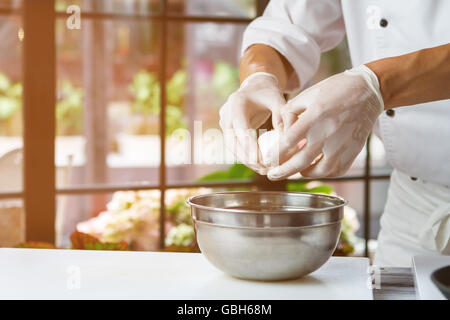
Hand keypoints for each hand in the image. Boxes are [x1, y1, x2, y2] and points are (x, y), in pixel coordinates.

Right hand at [219, 72, 285, 173]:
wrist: (255, 87)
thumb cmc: (268, 93)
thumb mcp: (278, 100)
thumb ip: (283, 116)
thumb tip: (286, 139)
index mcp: (237, 102)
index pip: (240, 128)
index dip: (248, 145)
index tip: (258, 160)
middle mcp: (226, 113)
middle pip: (232, 141)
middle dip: (247, 157)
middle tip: (262, 169)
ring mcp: (224, 122)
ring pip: (232, 147)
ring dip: (246, 160)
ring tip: (262, 170)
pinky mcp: (227, 130)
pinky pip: (234, 146)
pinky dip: (245, 156)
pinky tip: (258, 165)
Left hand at [266, 65, 383, 179]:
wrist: (368, 91)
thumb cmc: (335, 90)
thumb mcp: (308, 94)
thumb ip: (290, 112)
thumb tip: (279, 131)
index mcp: (314, 116)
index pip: (288, 142)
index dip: (275, 155)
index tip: (267, 161)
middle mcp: (328, 133)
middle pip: (300, 162)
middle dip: (282, 172)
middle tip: (272, 176)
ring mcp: (342, 144)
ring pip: (319, 171)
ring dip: (304, 174)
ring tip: (295, 171)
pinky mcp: (353, 151)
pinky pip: (337, 171)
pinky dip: (324, 173)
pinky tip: (315, 169)